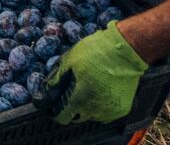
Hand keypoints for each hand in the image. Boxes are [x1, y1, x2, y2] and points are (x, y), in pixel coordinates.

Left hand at [34, 21, 148, 124]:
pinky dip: (101, 106)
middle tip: (72, 92)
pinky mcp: (122, 110)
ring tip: (89, 89)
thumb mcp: (69, 62)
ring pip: (92, 116)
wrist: (125, 50)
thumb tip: (44, 94)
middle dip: (71, 108)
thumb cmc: (95, 52)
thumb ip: (55, 81)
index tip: (54, 104)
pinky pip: (106, 114)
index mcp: (79, 99)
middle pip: (77, 118)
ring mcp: (110, 112)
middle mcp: (95, 111)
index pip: (62, 118)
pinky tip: (101, 91)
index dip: (55, 111)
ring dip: (87, 108)